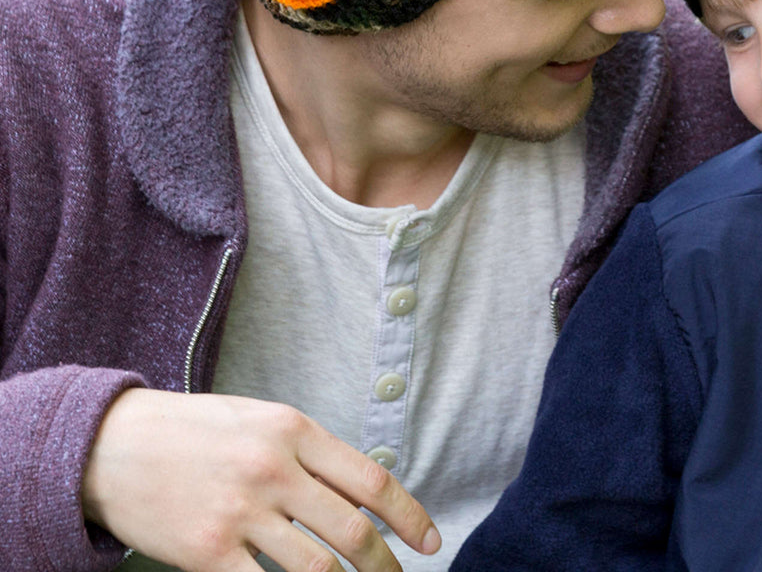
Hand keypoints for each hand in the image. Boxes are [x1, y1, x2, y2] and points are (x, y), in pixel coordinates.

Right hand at [80, 388, 440, 571]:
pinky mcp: (205, 554)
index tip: (430, 540)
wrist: (115, 443)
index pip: (370, 481)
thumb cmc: (198, 430)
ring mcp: (239, 514)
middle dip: (384, 564)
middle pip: (351, 531)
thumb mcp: (264, 420)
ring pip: (315, 568)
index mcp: (294, 431)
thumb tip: (363, 492)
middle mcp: (273, 470)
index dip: (409, 516)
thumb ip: (312, 452)